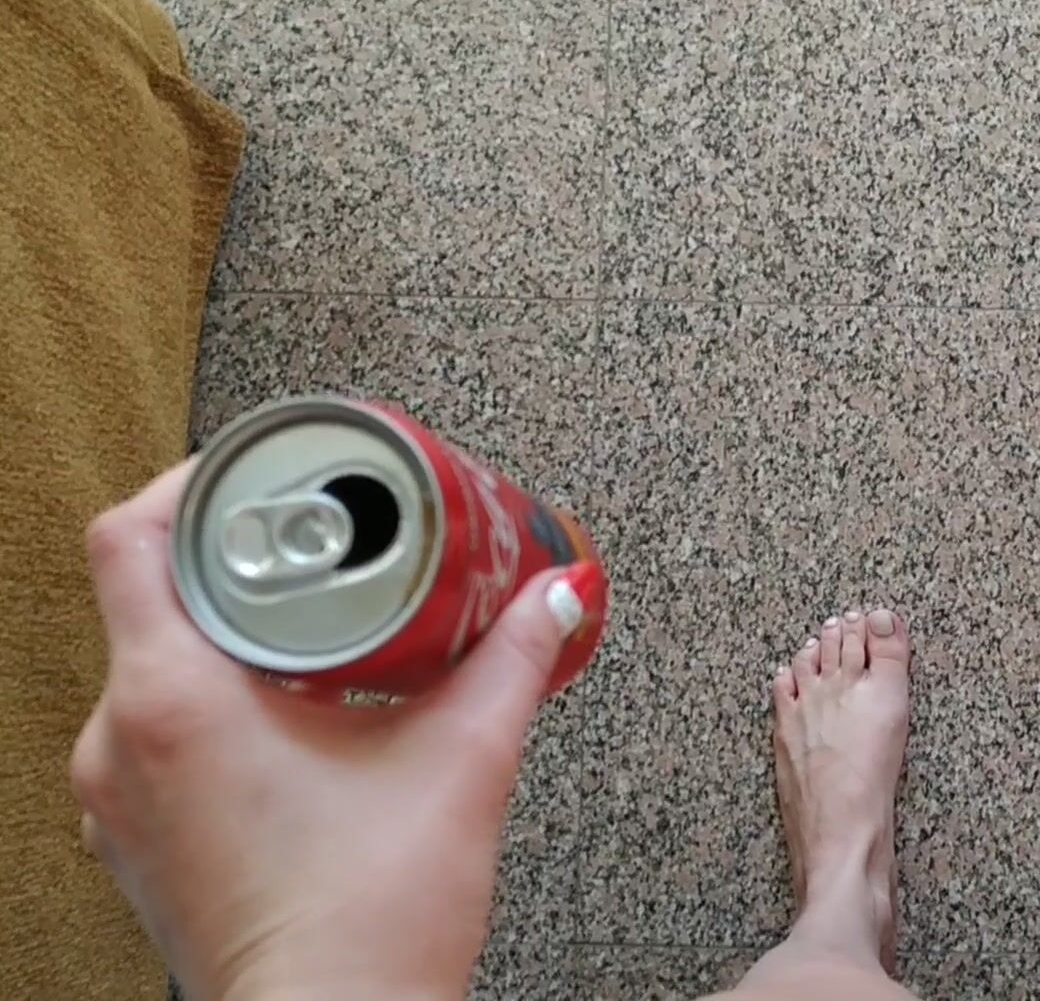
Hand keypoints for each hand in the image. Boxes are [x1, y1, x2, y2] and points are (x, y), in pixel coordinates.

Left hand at [70, 460, 603, 1000]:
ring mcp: (120, 801)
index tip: (261, 476)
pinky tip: (301, 716)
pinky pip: (157, 733)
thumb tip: (558, 594)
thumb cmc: (369, 924)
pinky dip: (219, 703)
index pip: (131, 536)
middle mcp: (120, 744)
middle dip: (241, 560)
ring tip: (323, 631)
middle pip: (149, 595)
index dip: (192, 481)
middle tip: (321, 547)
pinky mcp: (141, 842)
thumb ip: (514, 661)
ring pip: (154, 665)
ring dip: (231, 636)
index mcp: (175, 700)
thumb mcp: (461, 760)